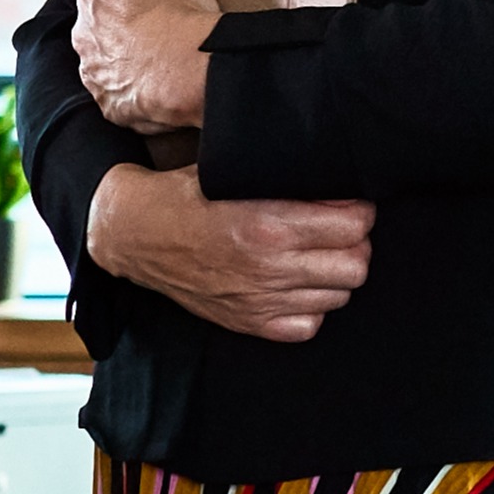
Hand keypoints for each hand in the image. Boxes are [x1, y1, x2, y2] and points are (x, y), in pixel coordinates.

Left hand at [74, 0, 223, 133]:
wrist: (194, 65)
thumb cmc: (180, 9)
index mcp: (91, 0)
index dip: (131, 2)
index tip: (155, 8)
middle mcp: (83, 38)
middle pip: (100, 32)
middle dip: (122, 34)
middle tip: (160, 35)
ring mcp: (95, 76)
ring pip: (107, 66)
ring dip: (126, 64)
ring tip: (161, 63)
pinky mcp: (110, 107)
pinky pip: (120, 99)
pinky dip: (135, 93)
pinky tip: (159, 86)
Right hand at [87, 164, 371, 342]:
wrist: (135, 235)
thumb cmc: (185, 195)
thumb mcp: (233, 170)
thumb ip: (285, 174)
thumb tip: (334, 169)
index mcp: (267, 226)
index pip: (355, 224)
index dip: (358, 209)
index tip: (347, 203)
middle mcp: (269, 269)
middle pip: (357, 264)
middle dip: (354, 242)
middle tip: (337, 228)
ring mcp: (260, 301)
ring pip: (340, 295)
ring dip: (335, 273)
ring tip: (316, 253)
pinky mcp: (250, 324)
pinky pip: (311, 324)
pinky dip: (311, 305)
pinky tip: (296, 282)